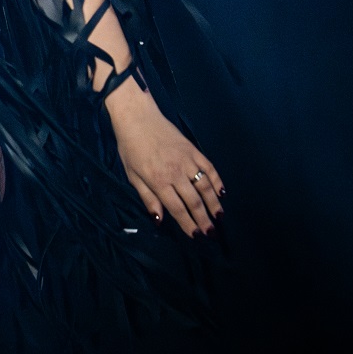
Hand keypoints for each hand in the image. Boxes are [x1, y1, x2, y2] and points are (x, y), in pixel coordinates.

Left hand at [107, 86, 225, 237]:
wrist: (137, 117)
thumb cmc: (130, 147)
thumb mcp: (132, 175)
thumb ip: (147, 197)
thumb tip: (159, 220)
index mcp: (158, 180)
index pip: (177, 208)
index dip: (188, 224)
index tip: (196, 236)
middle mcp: (175, 172)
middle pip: (194, 201)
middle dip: (204, 219)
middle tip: (212, 233)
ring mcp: (187, 160)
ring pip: (206, 186)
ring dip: (214, 204)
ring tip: (219, 217)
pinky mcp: (194, 150)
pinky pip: (210, 168)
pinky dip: (218, 181)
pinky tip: (222, 193)